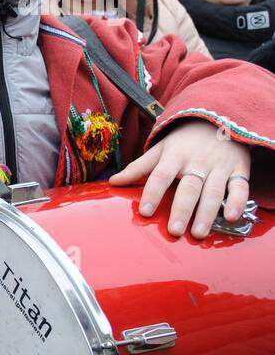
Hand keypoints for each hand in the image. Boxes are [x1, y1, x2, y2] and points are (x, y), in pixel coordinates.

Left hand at [108, 119, 251, 238]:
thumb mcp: (160, 149)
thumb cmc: (183, 141)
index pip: (160, 175)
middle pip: (188, 187)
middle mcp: (197, 162)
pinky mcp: (239, 170)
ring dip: (207, 213)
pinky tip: (231, 217)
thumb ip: (138, 167)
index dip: (152, 193)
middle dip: (181, 210)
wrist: (217, 120)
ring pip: (213, 191)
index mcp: (174, 156)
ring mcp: (219, 166)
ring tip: (199, 234)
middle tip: (174, 231)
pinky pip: (240, 187)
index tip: (145, 212)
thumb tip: (113, 182)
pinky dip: (237, 201)